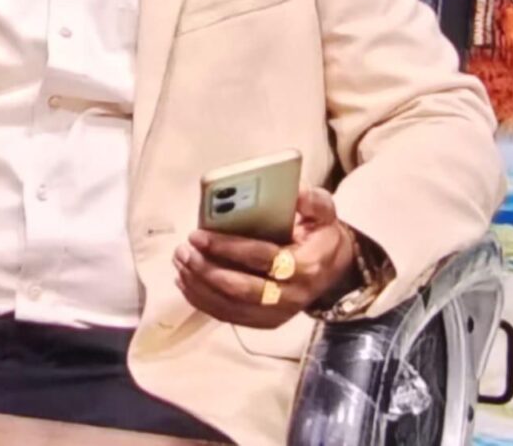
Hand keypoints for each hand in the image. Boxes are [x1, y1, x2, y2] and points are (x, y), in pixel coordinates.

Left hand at [172, 188, 358, 328]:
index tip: (198, 234)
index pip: (261, 258)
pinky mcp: (265, 322)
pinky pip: (228, 316)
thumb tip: (292, 191)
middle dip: (206, 269)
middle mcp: (292, 295)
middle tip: (183, 249)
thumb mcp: (324, 211)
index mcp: (305, 266)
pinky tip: (184, 281)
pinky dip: (202, 300)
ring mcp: (278, 313)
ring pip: (231, 305)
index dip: (227, 247)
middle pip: (241, 288)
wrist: (333, 268)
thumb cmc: (320, 234)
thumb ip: (312, 200)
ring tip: (179, 260)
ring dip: (199, 285)